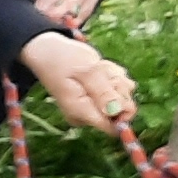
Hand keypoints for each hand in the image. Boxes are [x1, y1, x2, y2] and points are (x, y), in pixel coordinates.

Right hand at [18, 29, 137, 137]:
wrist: (52, 51)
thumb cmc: (63, 60)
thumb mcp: (84, 72)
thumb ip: (102, 92)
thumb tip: (119, 111)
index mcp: (81, 113)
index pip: (113, 127)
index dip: (123, 110)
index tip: (115, 87)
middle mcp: (90, 114)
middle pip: (123, 109)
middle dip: (118, 86)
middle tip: (100, 70)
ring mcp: (97, 105)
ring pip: (125, 94)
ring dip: (115, 77)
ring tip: (96, 67)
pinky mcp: (104, 95)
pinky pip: (123, 86)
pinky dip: (115, 74)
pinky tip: (99, 67)